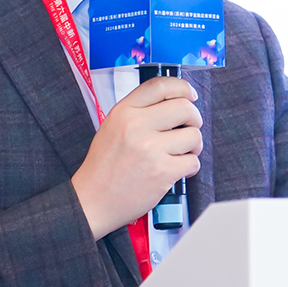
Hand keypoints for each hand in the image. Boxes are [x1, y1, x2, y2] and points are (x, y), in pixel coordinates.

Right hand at [71, 76, 201, 238]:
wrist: (93, 200)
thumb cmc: (104, 166)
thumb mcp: (112, 127)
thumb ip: (139, 112)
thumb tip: (175, 102)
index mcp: (123, 111)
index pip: (160, 85)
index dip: (182, 88)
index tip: (190, 95)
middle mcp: (136, 125)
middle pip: (184, 108)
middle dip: (194, 119)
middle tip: (189, 129)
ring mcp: (150, 149)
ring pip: (193, 135)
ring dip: (193, 146)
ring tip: (181, 154)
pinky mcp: (161, 171)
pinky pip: (192, 162)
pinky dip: (190, 167)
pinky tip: (177, 170)